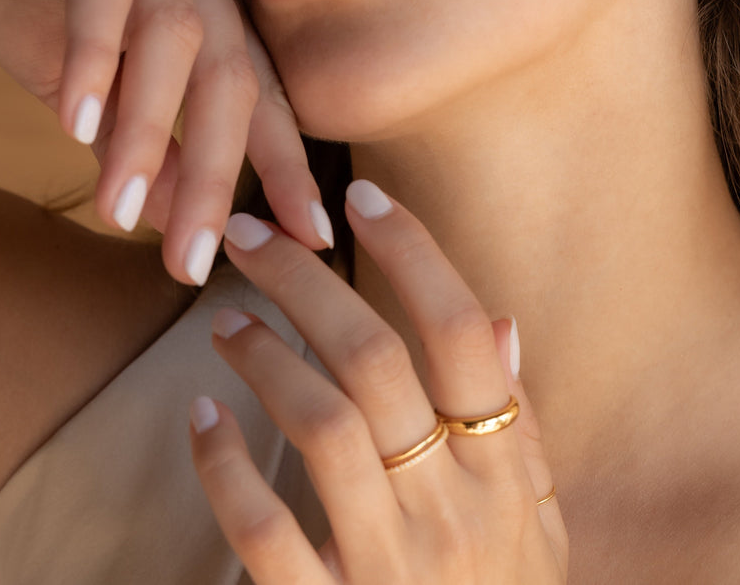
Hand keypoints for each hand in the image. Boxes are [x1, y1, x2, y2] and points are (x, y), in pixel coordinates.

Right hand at [0, 0, 328, 281]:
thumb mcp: (84, 86)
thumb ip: (134, 141)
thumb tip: (173, 218)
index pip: (260, 88)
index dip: (286, 163)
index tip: (308, 238)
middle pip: (229, 68)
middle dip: (218, 169)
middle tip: (196, 257)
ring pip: (173, 32)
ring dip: (149, 127)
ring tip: (118, 209)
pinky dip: (95, 55)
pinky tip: (75, 123)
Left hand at [189, 181, 568, 582]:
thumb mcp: (538, 524)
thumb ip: (520, 425)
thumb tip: (501, 319)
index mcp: (506, 473)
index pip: (465, 332)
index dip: (414, 251)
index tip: (364, 192)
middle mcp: (454, 509)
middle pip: (375, 358)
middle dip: (306, 278)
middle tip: (252, 231)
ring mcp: (390, 567)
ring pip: (320, 425)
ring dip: (263, 357)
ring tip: (225, 319)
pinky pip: (264, 532)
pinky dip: (224, 467)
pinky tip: (201, 418)